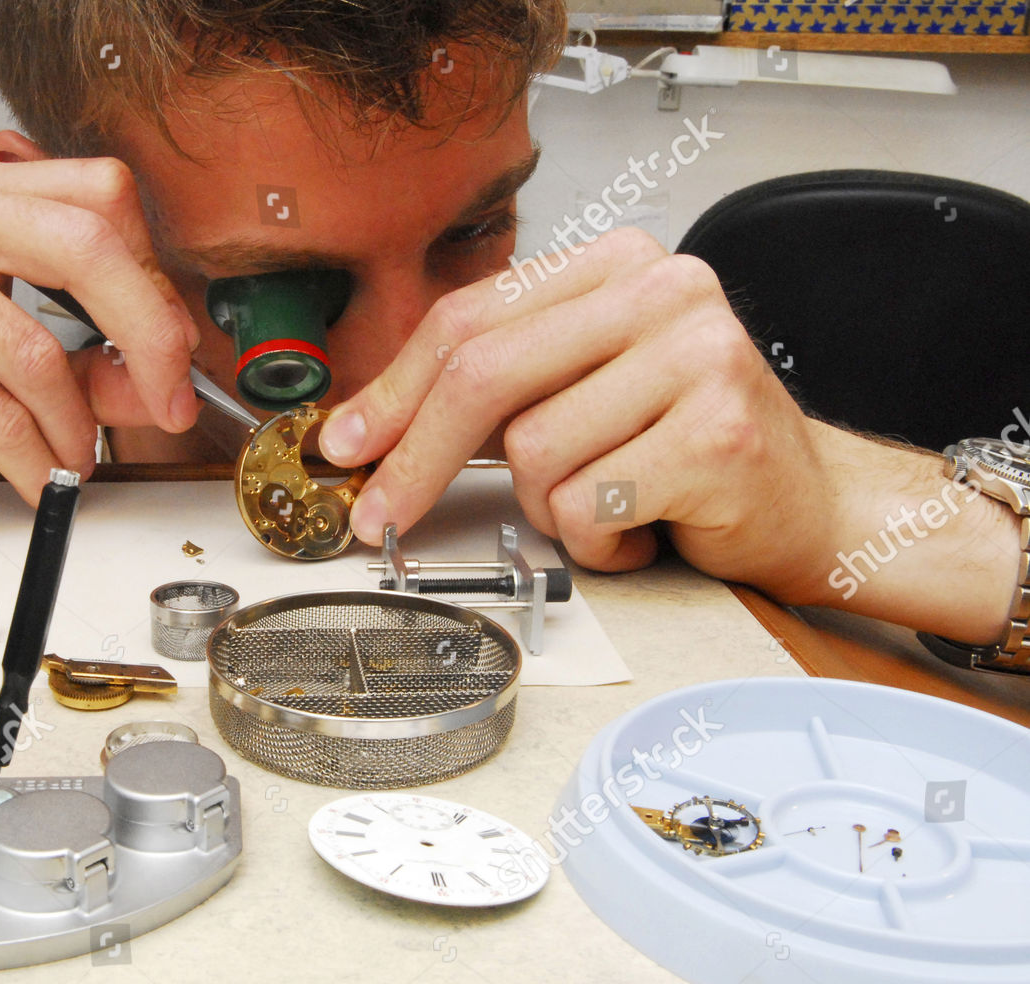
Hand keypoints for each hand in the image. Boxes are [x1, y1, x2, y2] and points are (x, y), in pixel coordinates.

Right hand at [0, 150, 199, 507]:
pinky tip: (40, 479)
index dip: (151, 277)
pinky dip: (34, 459)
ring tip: (77, 460)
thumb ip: (75, 356)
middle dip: (149, 334)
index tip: (173, 346)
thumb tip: (155, 377)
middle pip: (88, 242)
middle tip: (170, 400)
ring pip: (39, 349)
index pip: (96, 198)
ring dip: (77, 426)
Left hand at [318, 227, 847, 603]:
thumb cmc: (687, 446)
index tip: (348, 444)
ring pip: (532, 454)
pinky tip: (642, 530)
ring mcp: (698, 354)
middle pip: (484, 375)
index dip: (392, 390)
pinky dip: (597, 545)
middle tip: (380, 517)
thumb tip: (373, 426)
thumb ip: (501, 384)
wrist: (810, 499)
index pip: (470, 318)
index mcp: (617, 263)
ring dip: (551, 510)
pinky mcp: (718, 432)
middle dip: (414, 460)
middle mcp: (662, 289)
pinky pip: (586, 507)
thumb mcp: (586, 388)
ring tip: (608, 505)